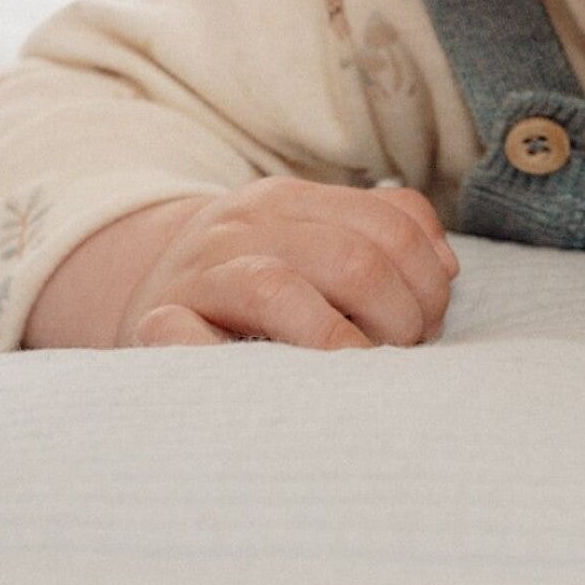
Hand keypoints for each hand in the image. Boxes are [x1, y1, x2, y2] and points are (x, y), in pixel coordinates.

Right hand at [115, 177, 459, 349]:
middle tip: (402, 354)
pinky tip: (273, 384)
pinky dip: (230, 358)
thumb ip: (379, 238)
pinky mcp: (155, 322)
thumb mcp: (309, 237)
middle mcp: (245, 225)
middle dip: (398, 314)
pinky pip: (186, 335)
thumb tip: (446, 268)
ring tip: (360, 374)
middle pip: (351, 258)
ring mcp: (198, 272)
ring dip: (336, 342)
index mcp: (291, 200)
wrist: (138, 287)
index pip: (390, 223)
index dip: (428, 278)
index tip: (431, 322)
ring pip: (278, 290)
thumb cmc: (251, 278)